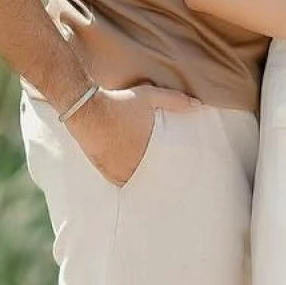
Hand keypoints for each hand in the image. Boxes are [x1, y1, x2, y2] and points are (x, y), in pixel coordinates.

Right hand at [68, 83, 197, 185]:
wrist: (87, 109)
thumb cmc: (119, 102)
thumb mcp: (149, 97)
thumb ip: (174, 101)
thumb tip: (198, 105)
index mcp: (149, 148)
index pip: (167, 168)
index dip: (173, 172)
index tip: (179, 175)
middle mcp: (135, 163)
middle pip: (152, 178)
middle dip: (159, 178)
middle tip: (168, 185)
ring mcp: (119, 168)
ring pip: (136, 182)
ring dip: (142, 182)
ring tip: (151, 188)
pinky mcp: (105, 169)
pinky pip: (119, 183)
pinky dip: (125, 182)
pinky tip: (130, 184)